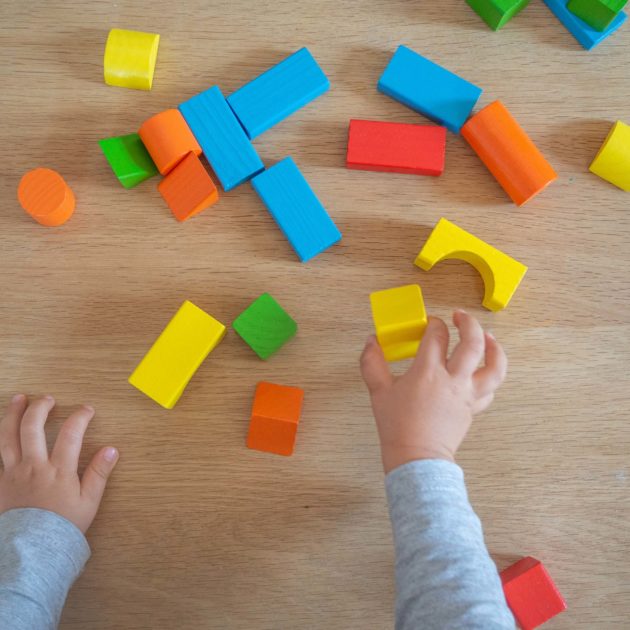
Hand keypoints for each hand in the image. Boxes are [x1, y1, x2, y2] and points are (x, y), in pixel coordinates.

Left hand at [0, 394, 118, 532]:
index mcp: (58, 471)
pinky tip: (2, 430)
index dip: (80, 417)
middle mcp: (33, 467)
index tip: (87, 410)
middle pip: (32, 427)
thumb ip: (98, 474)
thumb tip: (112, 450)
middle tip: (48, 399)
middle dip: (41, 407)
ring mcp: (12, 473)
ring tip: (19, 399)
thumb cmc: (62, 527)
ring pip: (8, 436)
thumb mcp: (88, 502)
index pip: (71, 433)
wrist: (31, 551)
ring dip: (13, 414)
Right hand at [360, 310, 506, 473]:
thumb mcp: (378, 392)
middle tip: (460, 316)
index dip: (434, 324)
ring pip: (494, 366)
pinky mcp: (473, 408)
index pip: (437, 336)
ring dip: (495, 348)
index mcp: (427, 372)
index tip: (429, 323)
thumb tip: (371, 342)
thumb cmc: (397, 426)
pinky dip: (491, 376)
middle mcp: (452, 380)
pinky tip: (484, 369)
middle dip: (468, 324)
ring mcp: (467, 395)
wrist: (416, 458)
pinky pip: (490, 389)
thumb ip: (372, 363)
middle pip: (472, 343)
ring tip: (489, 337)